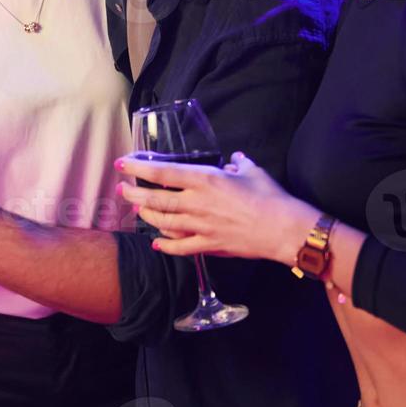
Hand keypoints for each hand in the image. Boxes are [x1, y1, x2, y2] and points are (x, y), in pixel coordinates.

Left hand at [117, 151, 317, 263]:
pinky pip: (181, 247)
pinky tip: (156, 243)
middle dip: (134, 194)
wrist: (284, 229)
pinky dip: (166, 245)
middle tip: (122, 190)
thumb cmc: (270, 197)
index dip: (138, 168)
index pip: (162, 172)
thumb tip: (234, 159)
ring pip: (163, 222)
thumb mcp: (252, 171)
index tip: (122, 163)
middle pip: (156, 199)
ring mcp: (201, 226)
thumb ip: (238, 164)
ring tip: (138, 210)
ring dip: (147, 216)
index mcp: (205, 180)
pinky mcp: (209, 245)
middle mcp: (197, 203)